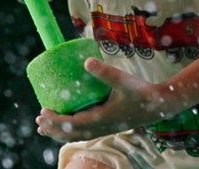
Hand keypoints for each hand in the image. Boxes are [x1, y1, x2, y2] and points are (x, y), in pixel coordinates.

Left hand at [35, 58, 179, 141]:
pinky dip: (72, 132)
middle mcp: (101, 128)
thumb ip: (104, 71)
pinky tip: (68, 125)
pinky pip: (85, 133)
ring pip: (77, 136)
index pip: (72, 125)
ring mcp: (105, 129)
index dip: (55, 121)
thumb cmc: (141, 91)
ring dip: (60, 133)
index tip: (42, 111)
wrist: (159, 105)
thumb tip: (86, 62)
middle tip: (38, 120)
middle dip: (53, 129)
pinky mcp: (109, 126)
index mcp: (101, 119)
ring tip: (45, 128)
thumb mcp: (122, 79)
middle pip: (71, 134)